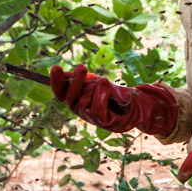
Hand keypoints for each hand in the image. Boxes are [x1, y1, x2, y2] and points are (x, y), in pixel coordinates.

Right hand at [50, 65, 178, 135]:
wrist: (136, 104)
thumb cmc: (114, 93)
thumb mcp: (96, 83)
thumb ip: (82, 81)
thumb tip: (65, 74)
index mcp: (77, 100)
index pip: (61, 93)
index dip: (56, 82)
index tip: (55, 68)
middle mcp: (81, 111)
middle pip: (69, 98)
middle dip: (74, 82)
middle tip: (82, 67)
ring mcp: (92, 119)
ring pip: (83, 102)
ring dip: (93, 89)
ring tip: (104, 82)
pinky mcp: (104, 123)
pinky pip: (96, 109)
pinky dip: (100, 96)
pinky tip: (105, 86)